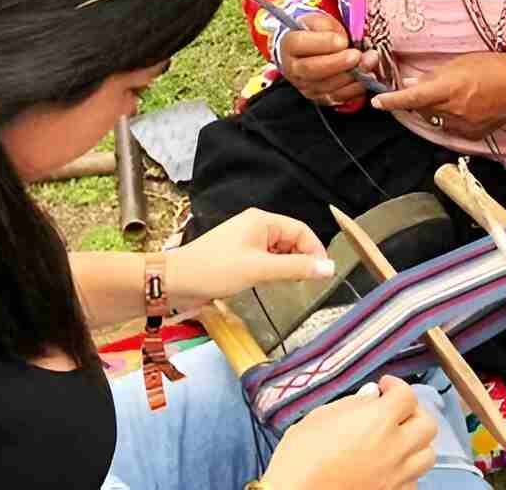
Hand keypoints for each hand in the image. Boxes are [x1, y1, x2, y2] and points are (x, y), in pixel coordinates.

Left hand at [167, 209, 333, 309]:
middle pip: (292, 240)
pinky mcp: (238, 255)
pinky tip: (270, 284)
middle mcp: (256, 226)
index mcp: (262, 220)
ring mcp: (246, 240)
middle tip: (304, 283)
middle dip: (301, 259)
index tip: (322, 275)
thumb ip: (296, 268)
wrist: (176, 280)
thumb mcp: (260, 269)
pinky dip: (273, 271)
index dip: (315, 251)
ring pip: (279, 251)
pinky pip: (265, 260)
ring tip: (287, 285)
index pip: (301, 230)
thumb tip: (329, 268)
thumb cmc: (215, 270)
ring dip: (287, 267)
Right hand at [262, 376, 437, 489]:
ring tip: (397, 439)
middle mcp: (395, 447)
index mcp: (379, 420)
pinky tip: (389, 465)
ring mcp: (396, 475)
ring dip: (416, 442)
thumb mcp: (321, 417)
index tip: (384, 386)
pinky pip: (414, 481)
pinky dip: (407, 470)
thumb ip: (353, 404)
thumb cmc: (301, 454)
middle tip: (395, 410)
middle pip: (427, 424)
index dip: (396, 385)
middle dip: (414, 412)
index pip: (407, 395)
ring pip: (427, 455)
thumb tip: (373, 395)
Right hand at [279, 12, 379, 107]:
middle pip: (311, 69)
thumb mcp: (320, 21)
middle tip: (357, 56)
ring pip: (326, 86)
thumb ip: (329, 28)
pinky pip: (338, 97)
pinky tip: (366, 77)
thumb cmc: (316, 32)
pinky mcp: (320, 98)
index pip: (299, 45)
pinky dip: (355, 89)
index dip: (322, 43)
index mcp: (289, 45)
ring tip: (368, 63)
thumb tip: (343, 43)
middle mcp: (293, 69)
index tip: (342, 41)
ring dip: (351, 76)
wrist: (312, 50)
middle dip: (338, 63)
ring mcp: (305, 86)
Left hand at [371, 52, 505, 139]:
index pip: (412, 98)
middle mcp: (454, 110)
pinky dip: (451, 119)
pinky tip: (467, 107)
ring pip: (435, 119)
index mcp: (450, 88)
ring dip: (437, 109)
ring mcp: (463, 125)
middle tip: (435, 87)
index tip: (378, 102)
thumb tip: (411, 84)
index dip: (392, 101)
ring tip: (458, 95)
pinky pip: (450, 128)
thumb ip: (433, 77)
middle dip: (420, 100)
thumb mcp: (460, 63)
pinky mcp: (471, 136)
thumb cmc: (494, 67)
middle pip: (421, 109)